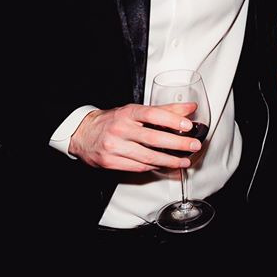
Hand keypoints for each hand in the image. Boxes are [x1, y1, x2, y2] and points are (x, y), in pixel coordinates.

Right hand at [68, 102, 199, 170]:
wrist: (83, 133)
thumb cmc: (113, 121)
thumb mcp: (136, 111)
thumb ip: (164, 110)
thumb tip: (190, 108)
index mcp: (127, 113)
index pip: (153, 115)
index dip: (172, 120)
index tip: (188, 125)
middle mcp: (120, 129)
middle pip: (153, 139)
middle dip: (178, 144)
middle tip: (193, 146)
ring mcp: (114, 147)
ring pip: (147, 157)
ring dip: (169, 161)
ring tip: (184, 161)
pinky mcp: (111, 162)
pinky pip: (138, 167)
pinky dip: (154, 167)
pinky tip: (165, 165)